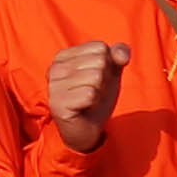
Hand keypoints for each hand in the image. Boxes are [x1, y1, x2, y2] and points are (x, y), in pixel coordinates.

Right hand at [44, 39, 126, 155]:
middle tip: (93, 92)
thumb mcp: (111, 72)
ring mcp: (54, 86)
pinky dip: (94, 102)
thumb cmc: (96, 98)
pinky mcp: (58, 103)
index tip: (95, 80)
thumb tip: (122, 55)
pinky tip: (85, 107)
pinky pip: (90, 94)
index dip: (107, 65)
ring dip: (99, 92)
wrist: (87, 129)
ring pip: (96, 76)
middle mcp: (55, 68)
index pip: (100, 47)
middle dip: (104, 79)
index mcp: (64, 56)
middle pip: (99, 61)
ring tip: (89, 100)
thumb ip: (118, 55)